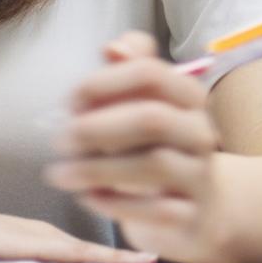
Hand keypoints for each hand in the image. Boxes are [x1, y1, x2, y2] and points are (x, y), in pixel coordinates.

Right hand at [0, 181, 151, 262]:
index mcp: (32, 240)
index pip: (86, 254)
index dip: (121, 262)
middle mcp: (41, 235)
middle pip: (98, 253)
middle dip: (136, 262)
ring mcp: (35, 237)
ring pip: (95, 252)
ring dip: (130, 262)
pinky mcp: (24, 244)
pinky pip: (76, 254)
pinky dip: (108, 260)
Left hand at [46, 31, 227, 262]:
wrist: (202, 206)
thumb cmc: (157, 148)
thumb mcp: (145, 106)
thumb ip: (130, 70)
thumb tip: (113, 47)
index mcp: (189, 97)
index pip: (151, 73)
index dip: (103, 83)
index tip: (70, 101)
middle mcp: (201, 132)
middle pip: (153, 118)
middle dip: (97, 128)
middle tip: (60, 140)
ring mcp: (200, 174)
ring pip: (153, 164)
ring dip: (97, 168)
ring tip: (60, 174)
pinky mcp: (191, 214)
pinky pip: (154, 208)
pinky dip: (113, 203)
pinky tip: (87, 197)